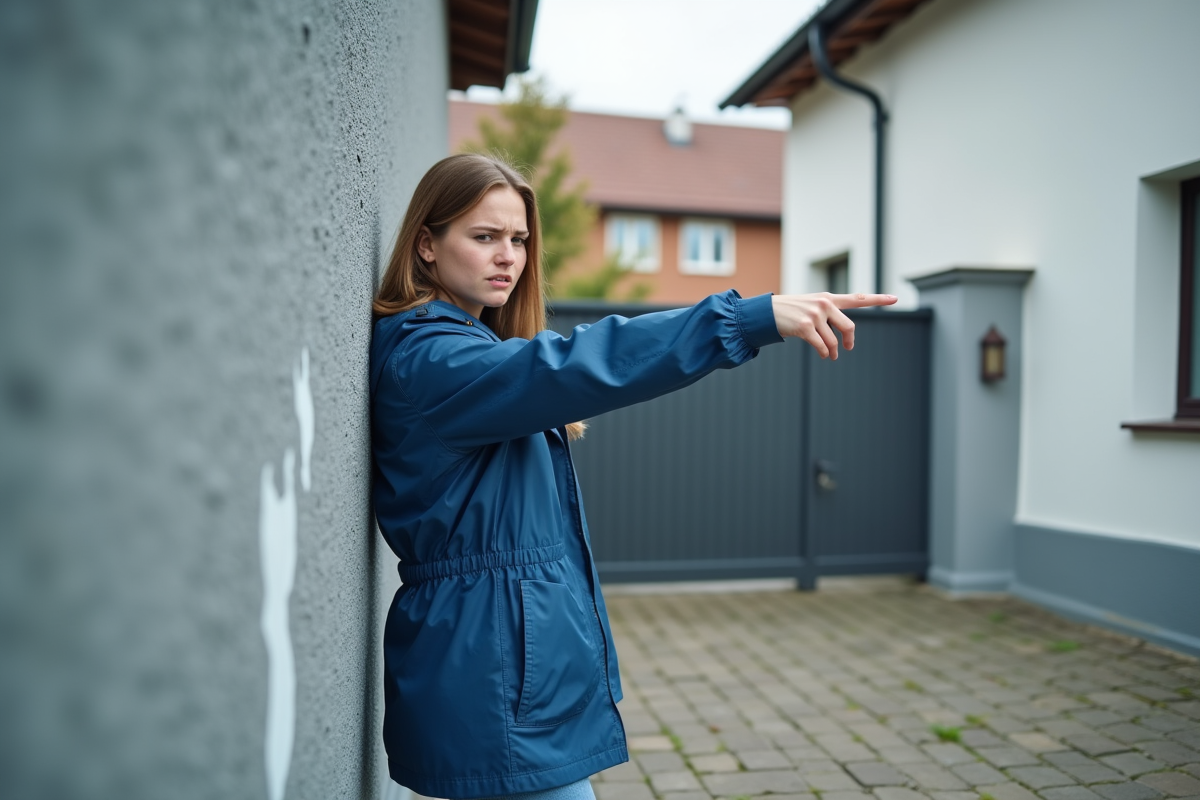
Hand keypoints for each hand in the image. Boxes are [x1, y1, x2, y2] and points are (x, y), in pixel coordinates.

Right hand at [771, 292, 897, 358]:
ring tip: (831, 355)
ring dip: (833, 352)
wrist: (767, 312)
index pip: (858, 298)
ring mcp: (815, 315)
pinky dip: (825, 353)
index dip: (878, 299)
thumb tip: (843, 337)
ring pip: (833, 341)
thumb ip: (829, 315)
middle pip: (848, 327)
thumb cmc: (791, 311)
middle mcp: (824, 304)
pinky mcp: (805, 326)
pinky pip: (822, 346)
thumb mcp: (812, 306)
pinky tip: (824, 355)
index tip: (895, 298)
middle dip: (848, 341)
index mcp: (829, 298)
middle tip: (847, 349)